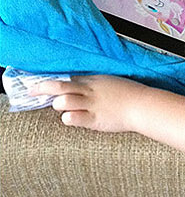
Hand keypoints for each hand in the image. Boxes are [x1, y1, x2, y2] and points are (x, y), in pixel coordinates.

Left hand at [29, 74, 147, 132]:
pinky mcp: (94, 119)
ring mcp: (91, 104)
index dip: (50, 80)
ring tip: (63, 107)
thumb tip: (78, 84)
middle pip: (59, 86)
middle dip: (42, 88)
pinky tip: (71, 118)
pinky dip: (68, 118)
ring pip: (63, 101)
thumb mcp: (110, 82)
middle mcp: (89, 90)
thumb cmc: (128, 93)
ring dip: (58, 105)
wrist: (141, 105)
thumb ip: (94, 83)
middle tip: (32, 91)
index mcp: (93, 80)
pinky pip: (73, 118)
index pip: (67, 77)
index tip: (38, 84)